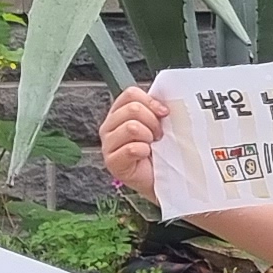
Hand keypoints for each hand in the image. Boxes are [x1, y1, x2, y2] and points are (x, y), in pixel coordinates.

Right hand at [101, 85, 170, 204]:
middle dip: (152, 121)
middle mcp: (109, 126)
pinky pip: (131, 148)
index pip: (131, 94)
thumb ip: (156, 109)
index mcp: (119, 113)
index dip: (151, 102)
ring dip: (148, 137)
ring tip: (152, 146)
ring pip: (131, 127)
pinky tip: (146, 156)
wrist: (164, 178)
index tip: (164, 113)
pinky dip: (144, 151)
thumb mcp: (160, 124)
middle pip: (132, 109)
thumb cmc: (161, 151)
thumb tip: (163, 102)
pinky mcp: (112, 162)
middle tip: (159, 135)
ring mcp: (108, 145)